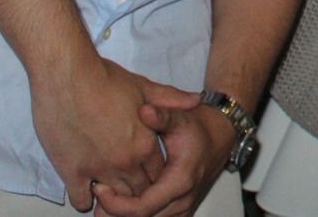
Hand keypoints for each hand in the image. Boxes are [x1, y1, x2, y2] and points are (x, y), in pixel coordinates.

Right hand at [30, 56, 200, 210]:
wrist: (68, 77)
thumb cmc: (105, 79)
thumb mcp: (144, 87)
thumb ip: (171, 100)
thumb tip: (196, 100)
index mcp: (145, 144)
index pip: (158, 174)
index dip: (154, 174)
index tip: (147, 172)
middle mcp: (126, 162)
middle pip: (139, 189)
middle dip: (136, 187)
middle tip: (129, 182)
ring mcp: (98, 169)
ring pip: (113, 197)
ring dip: (112, 195)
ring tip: (109, 189)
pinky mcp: (71, 172)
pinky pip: (81, 200)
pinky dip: (84, 198)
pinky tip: (86, 189)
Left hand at [92, 104, 230, 216]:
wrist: (221, 135)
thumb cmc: (200, 127)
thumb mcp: (181, 117)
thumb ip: (162, 115)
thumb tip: (144, 110)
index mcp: (181, 181)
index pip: (142, 207)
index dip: (116, 203)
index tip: (99, 188)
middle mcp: (183, 200)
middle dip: (114, 211)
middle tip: (95, 193)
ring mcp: (183, 208)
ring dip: (124, 215)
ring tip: (103, 200)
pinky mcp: (181, 210)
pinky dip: (137, 214)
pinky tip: (120, 204)